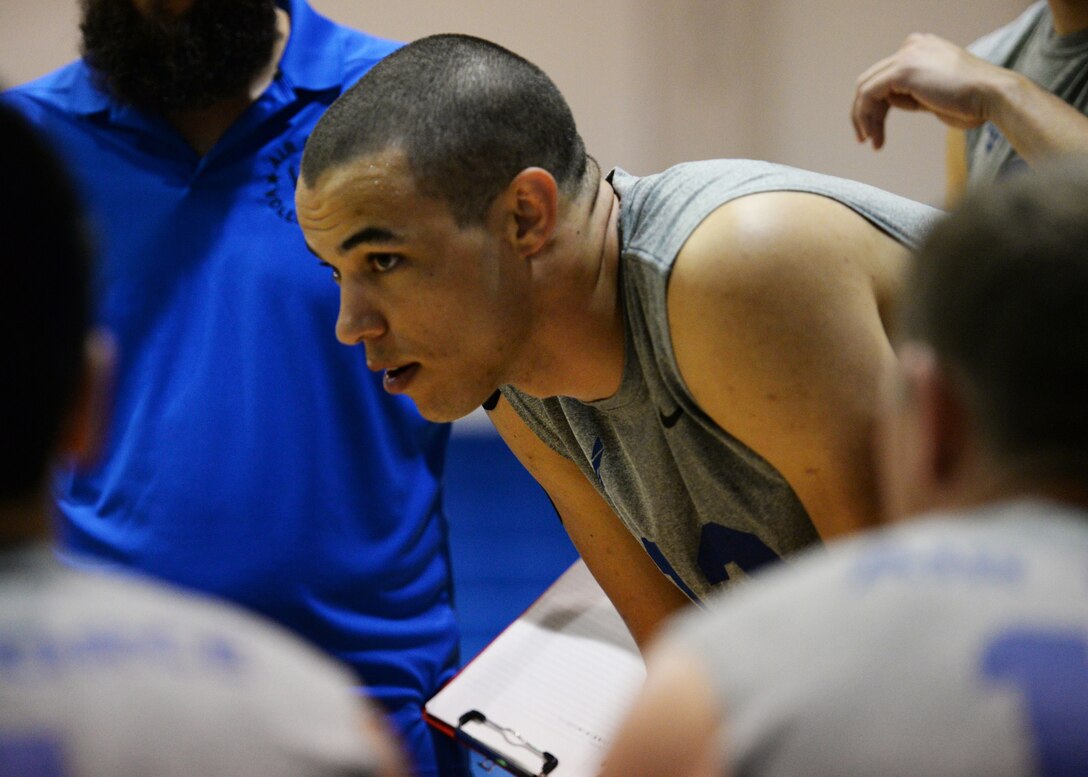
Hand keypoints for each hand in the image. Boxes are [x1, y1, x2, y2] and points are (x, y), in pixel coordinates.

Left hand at [852, 33, 1003, 148]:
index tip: (875, 131)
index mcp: (922, 48)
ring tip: (871, 142)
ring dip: (864, 119)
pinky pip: (868, 94)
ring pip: (866, 88)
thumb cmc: (972, 102)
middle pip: (873, 81)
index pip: (886, 77)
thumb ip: (912, 94)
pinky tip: (874, 135)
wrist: (994, 96)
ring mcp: (908, 55)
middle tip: (866, 140)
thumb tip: (889, 102)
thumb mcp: (934, 95)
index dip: (876, 107)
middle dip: (865, 114)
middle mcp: (913, 46)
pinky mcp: (903, 70)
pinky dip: (865, 116)